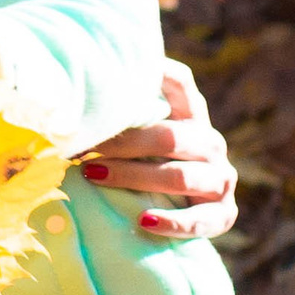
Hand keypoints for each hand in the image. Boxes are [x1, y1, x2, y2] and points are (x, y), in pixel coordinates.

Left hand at [76, 60, 237, 241]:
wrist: (181, 217)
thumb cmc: (146, 169)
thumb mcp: (137, 140)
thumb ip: (120, 119)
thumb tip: (71, 99)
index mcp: (191, 117)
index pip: (180, 84)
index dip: (156, 74)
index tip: (118, 72)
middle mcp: (210, 144)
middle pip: (170, 137)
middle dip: (124, 143)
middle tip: (83, 147)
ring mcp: (220, 179)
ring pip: (180, 177)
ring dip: (134, 177)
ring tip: (94, 174)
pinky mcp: (223, 215)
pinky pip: (199, 220)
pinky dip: (171, 222)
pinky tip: (142, 220)